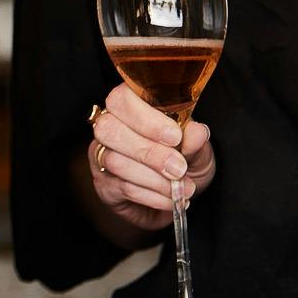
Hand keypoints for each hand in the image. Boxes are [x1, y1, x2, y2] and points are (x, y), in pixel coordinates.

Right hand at [86, 83, 214, 232]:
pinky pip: (122, 187)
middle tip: (179, 168)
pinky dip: (152, 196)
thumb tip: (196, 133)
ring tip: (181, 188)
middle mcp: (109, 126)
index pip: (122, 99)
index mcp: (131, 106)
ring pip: (116, 161)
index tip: (175, 136)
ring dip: (155, 179)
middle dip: (149, 151)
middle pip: (110, 129)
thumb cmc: (183, 162)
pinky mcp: (103, 183)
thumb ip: (195, 140)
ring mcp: (101, 155)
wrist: (174, 197)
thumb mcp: (197, 149)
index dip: (146, 117)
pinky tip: (169, 199)